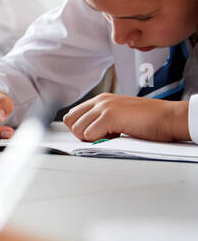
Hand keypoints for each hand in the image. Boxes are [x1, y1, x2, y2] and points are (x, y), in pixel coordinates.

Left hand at [63, 92, 190, 142]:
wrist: (169, 118)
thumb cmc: (149, 120)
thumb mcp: (120, 116)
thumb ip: (102, 120)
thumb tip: (85, 133)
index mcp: (101, 100)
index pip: (72, 115)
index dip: (80, 128)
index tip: (95, 134)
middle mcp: (100, 101)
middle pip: (70, 121)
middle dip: (82, 134)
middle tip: (101, 136)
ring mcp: (104, 107)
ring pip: (78, 130)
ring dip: (92, 138)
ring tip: (112, 135)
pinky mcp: (109, 116)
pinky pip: (89, 135)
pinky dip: (100, 141)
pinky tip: (117, 135)